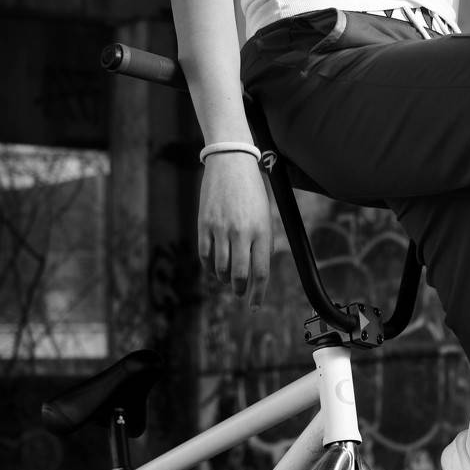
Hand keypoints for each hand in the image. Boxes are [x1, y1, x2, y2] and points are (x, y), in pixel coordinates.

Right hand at [198, 153, 272, 307]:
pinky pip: (204, 255)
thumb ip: (262, 243)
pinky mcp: (204, 224)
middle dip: (240, 290)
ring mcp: (221, 229)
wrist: (231, 163)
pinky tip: (213, 268)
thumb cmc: (252, 191)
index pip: (261, 272)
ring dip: (224, 279)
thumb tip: (258, 269)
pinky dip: (208, 267)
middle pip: (240, 275)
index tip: (254, 306)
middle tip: (240, 293)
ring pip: (221, 268)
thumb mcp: (265, 216)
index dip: (258, 293)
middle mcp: (242, 233)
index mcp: (262, 232)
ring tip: (227, 279)